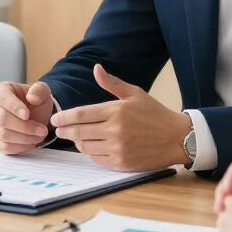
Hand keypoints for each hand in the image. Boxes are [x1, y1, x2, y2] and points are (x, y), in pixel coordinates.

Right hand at [0, 80, 53, 153]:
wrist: (33, 115)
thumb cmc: (34, 101)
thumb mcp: (42, 91)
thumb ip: (39, 91)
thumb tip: (31, 97)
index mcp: (0, 90)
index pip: (3, 98)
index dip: (15, 107)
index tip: (28, 115)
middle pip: (2, 118)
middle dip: (24, 126)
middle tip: (42, 130)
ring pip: (2, 134)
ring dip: (24, 138)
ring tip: (39, 137)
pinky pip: (3, 147)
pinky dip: (19, 147)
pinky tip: (31, 143)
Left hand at [50, 64, 188, 171]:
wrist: (176, 138)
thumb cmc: (155, 114)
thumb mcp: (135, 93)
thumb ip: (112, 83)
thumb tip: (96, 68)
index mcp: (116, 110)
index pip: (80, 114)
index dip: (64, 117)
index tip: (55, 118)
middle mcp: (114, 130)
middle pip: (78, 132)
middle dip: (64, 131)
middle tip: (58, 130)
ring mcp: (118, 148)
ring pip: (85, 147)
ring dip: (77, 142)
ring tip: (76, 137)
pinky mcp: (122, 163)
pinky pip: (97, 159)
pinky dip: (91, 153)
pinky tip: (92, 147)